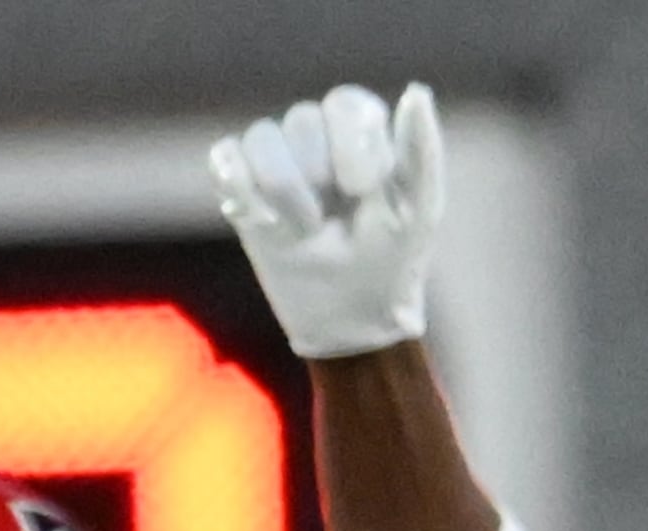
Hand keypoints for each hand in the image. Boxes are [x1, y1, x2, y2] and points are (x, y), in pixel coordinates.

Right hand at [212, 82, 445, 358]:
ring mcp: (278, 161)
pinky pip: (226, 158)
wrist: (349, 322)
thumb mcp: (419, 212)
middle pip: (303, 119)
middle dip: (319, 174)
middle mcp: (320, 140)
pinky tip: (266, 221)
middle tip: (334, 219)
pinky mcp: (241, 186)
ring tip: (306, 230)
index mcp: (365, 137)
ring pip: (262, 137)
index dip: (350, 143)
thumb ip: (421, 151)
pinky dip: (242, 190)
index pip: (347, 104)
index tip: (362, 191)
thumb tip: (417, 91)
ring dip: (285, 191)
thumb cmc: (393, 265)